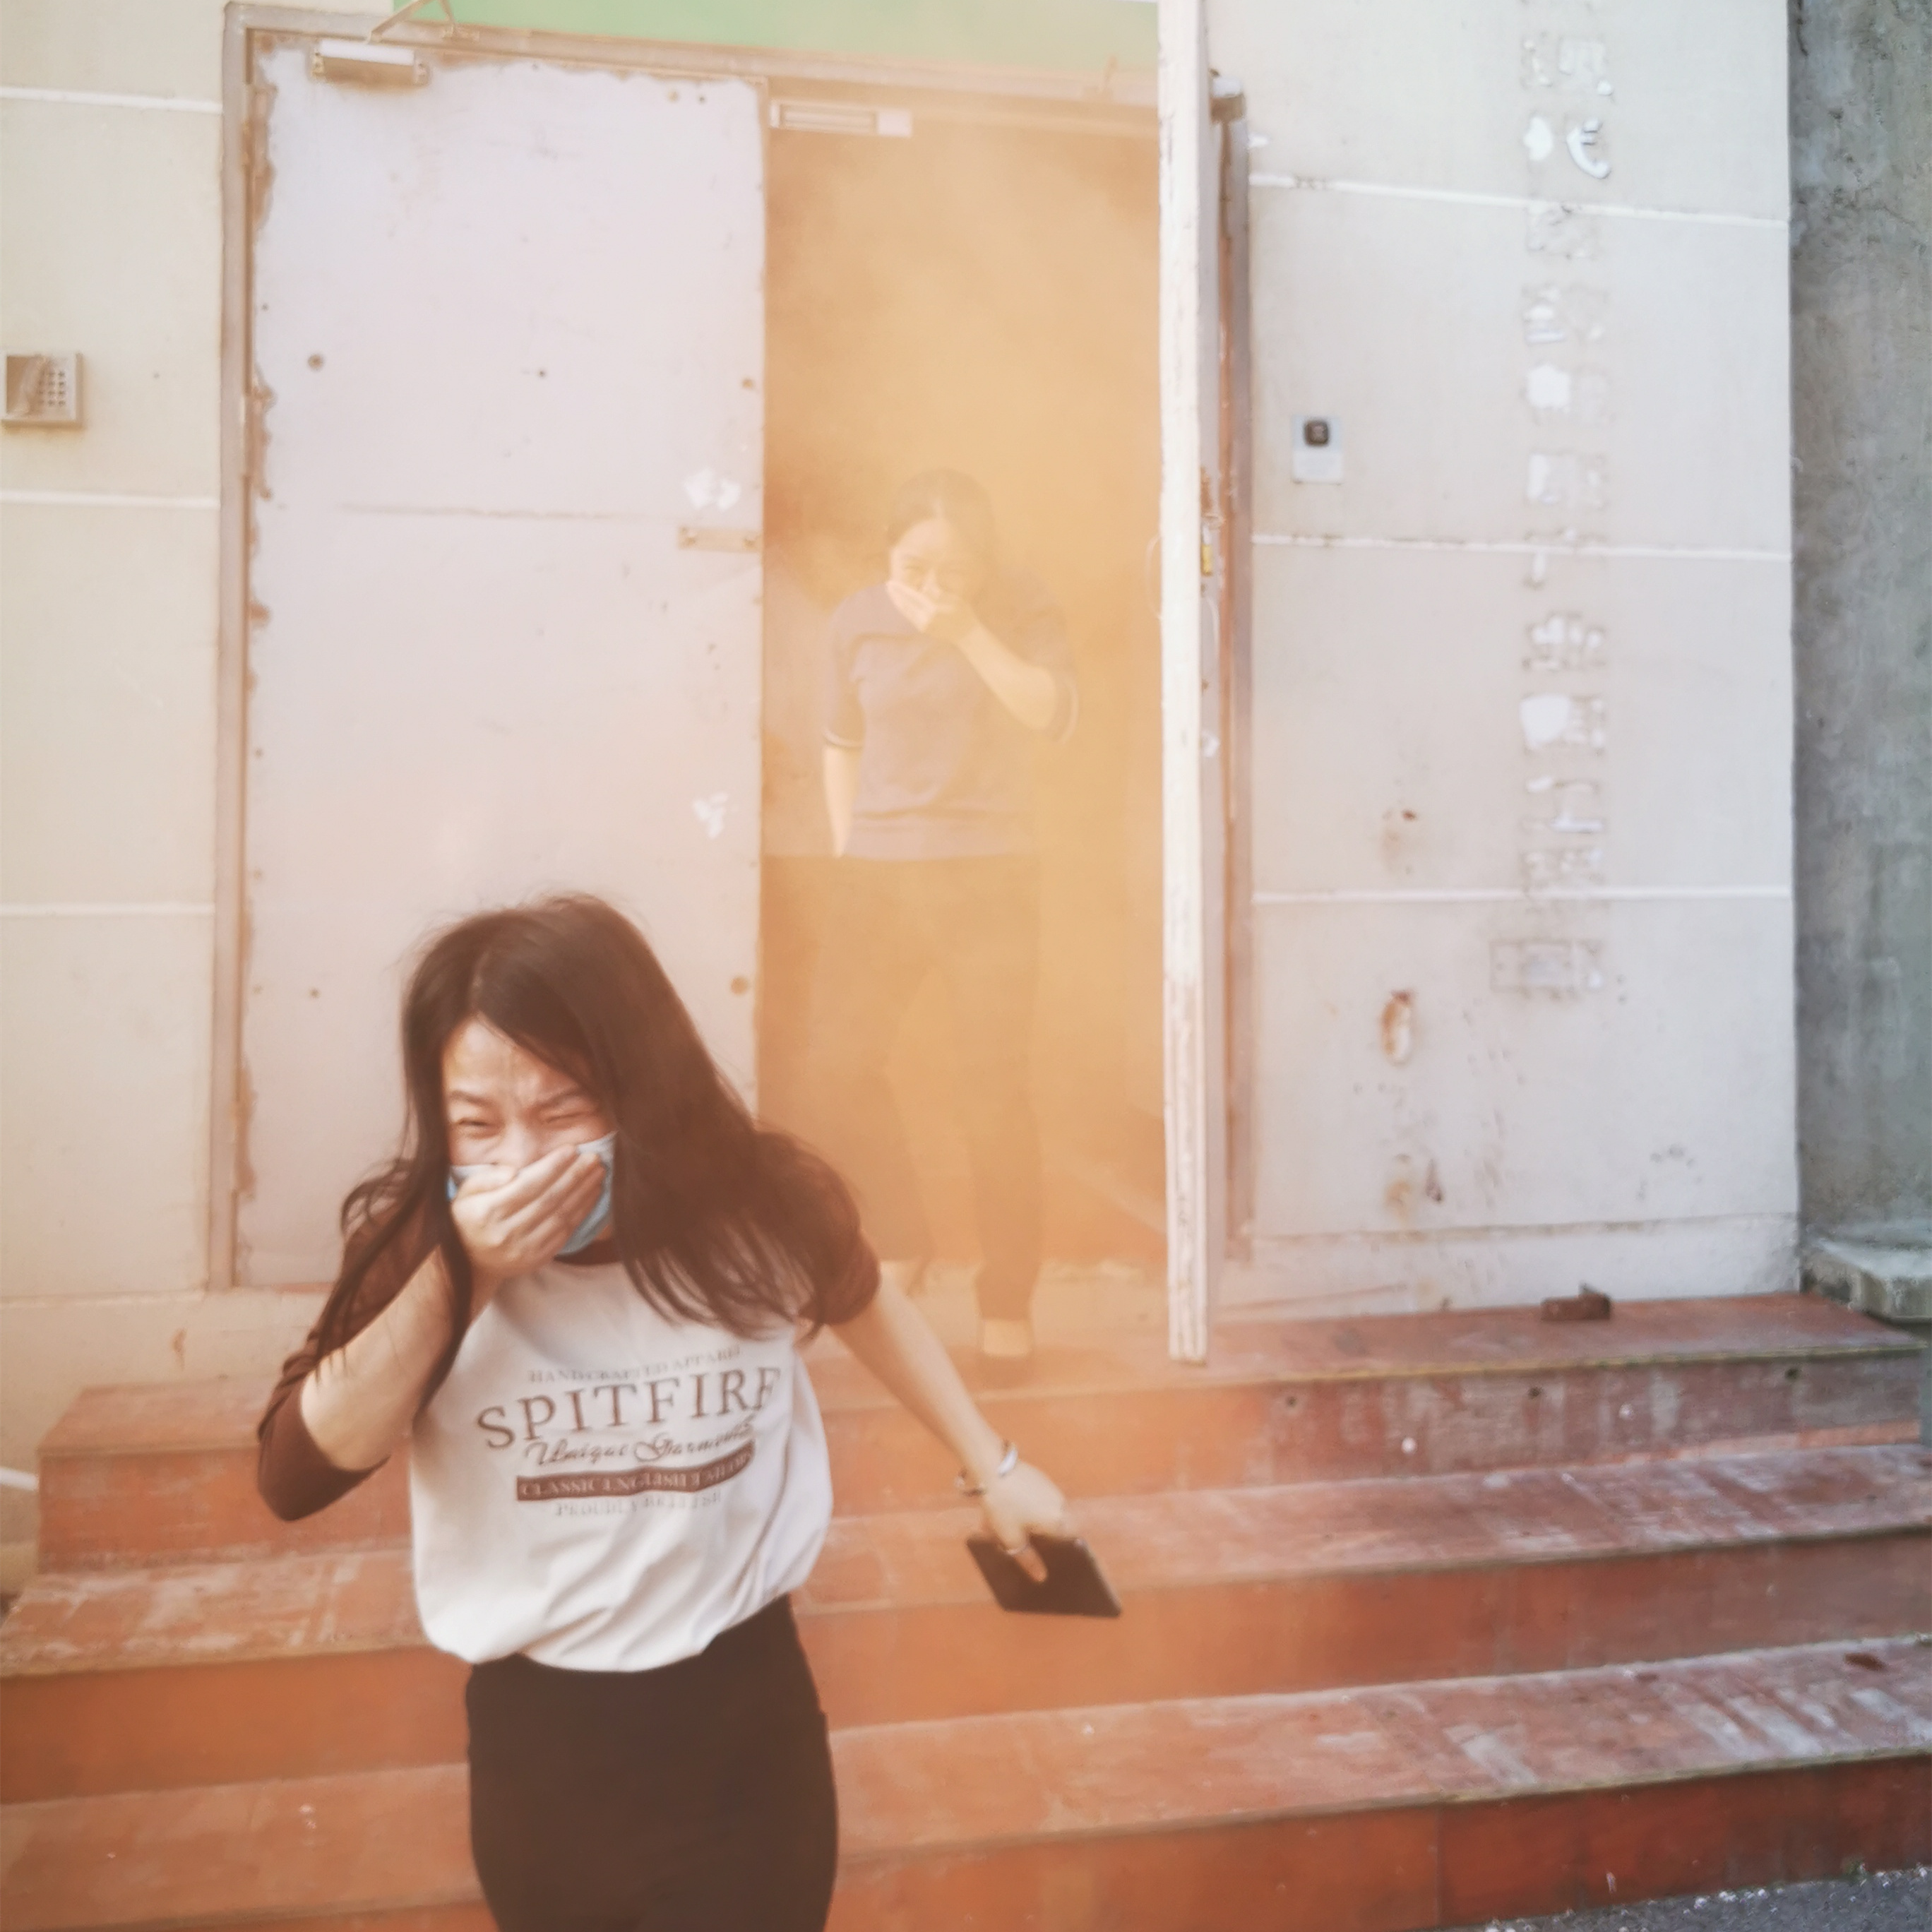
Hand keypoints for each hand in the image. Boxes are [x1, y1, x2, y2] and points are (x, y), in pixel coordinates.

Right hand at [449, 1145, 605, 1311]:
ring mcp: (524, 1249)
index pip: (528, 1185)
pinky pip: (565, 1233)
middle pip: (550, 1199)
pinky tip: (591, 1195)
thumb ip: (486, 1178)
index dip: (553, 1166)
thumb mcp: (464, 1194)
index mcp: (488, 1212)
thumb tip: (514, 1171)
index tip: (571, 1149)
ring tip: (598, 1173)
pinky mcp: (537, 1259)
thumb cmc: (468, 1219)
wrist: (469, 1263)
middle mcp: (507, 1233)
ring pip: (562, 1216)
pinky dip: (581, 1212)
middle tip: (593, 1158)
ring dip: (583, 1193)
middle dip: (575, 1176)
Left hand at [886, 577, 977, 646]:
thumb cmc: (963, 613)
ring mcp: (923, 625)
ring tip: (891, 592)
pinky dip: (904, 608)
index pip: (912, 597)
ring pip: (906, 612)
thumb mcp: (953, 598)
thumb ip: (936, 591)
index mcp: (933, 609)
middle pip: (905, 605)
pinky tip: (901, 602)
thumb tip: (924, 584)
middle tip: (888, 585)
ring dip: (898, 601)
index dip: (901, 589)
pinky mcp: (923, 629)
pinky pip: (910, 617)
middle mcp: (925, 619)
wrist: (966, 635)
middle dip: (895, 595)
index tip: (892, 582)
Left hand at [977, 1459, 1072, 1582]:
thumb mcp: (1011, 1538)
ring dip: (1037, 1520)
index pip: (1073, 1540)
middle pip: (1061, 1526)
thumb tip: (1041, 1577)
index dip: (1065, 1550)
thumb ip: (1028, 1559)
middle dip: (1047, 1535)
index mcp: (1058, 1521)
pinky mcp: (1041, 1478)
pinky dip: (1032, 1508)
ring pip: (1050, 1511)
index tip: (1053, 1556)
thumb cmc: (1003, 1506)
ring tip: (1015, 1526)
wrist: (993, 1467)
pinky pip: (1042, 1499)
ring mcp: (1052, 1489)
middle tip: (1030, 1543)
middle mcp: (1061, 1504)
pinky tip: (1013, 1510)